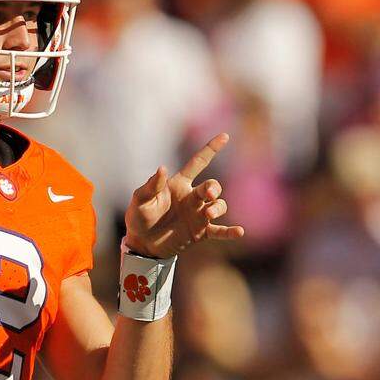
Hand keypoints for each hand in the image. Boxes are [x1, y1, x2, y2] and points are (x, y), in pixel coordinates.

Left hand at [124, 133, 243, 257]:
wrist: (142, 243)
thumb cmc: (139, 216)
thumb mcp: (140, 199)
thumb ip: (151, 185)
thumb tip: (162, 168)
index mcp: (179, 184)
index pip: (198, 163)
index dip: (211, 149)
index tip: (224, 136)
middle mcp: (192, 197)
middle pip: (212, 186)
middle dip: (214, 188)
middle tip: (208, 194)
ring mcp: (198, 215)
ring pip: (219, 205)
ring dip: (218, 208)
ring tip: (209, 214)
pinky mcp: (200, 233)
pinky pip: (219, 231)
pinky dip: (229, 231)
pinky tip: (239, 232)